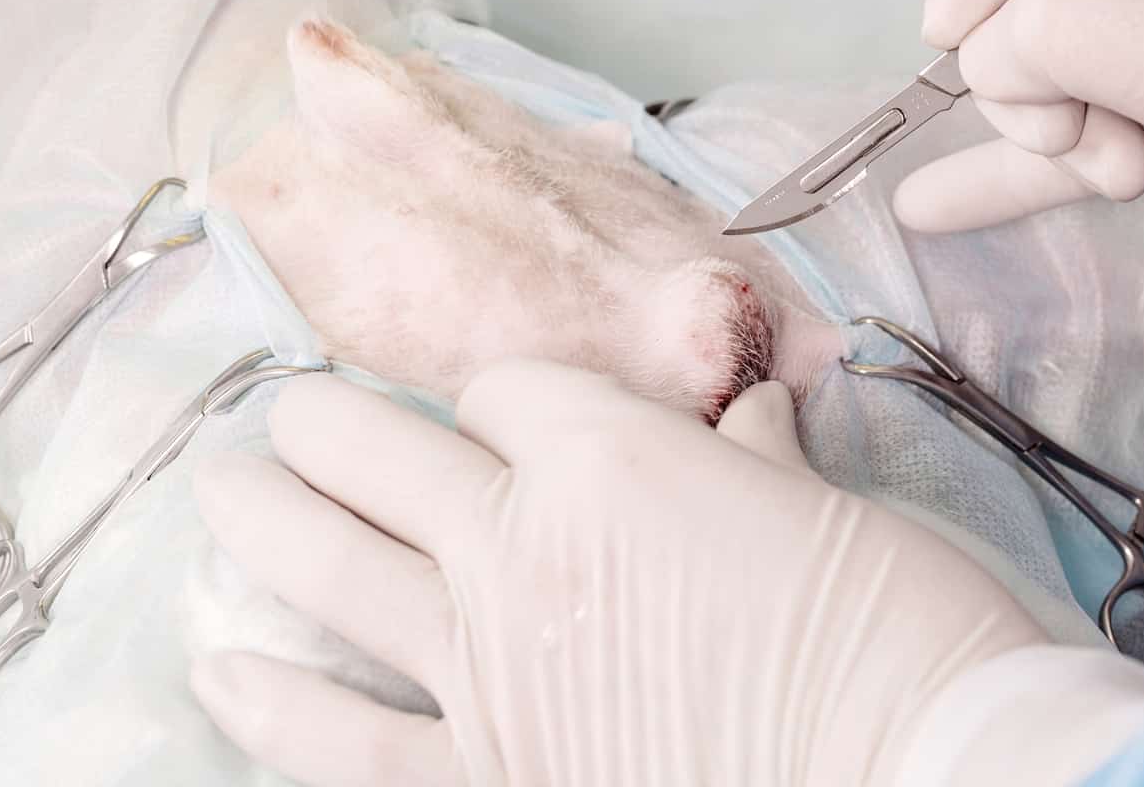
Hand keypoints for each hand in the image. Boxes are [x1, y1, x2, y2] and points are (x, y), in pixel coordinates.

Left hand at [189, 364, 1143, 784]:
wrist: (924, 780)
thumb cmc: (899, 636)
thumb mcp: (832, 515)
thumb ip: (757, 461)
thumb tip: (749, 421)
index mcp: (609, 459)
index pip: (508, 395)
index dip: (503, 399)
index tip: (508, 417)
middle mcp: (522, 548)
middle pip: (384, 456)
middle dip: (327, 424)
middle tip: (287, 411)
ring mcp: (487, 670)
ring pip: (334, 569)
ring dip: (265, 520)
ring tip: (218, 487)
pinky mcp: (484, 776)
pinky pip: (345, 740)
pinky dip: (274, 704)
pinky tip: (219, 670)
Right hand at [896, 0, 1143, 283]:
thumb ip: (1058, 34)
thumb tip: (979, 44)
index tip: (981, 21)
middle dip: (1022, 65)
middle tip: (1090, 124)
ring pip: (1028, 58)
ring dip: (1047, 128)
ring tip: (1122, 170)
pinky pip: (1063, 122)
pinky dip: (1012, 164)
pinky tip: (936, 204)